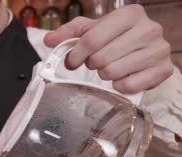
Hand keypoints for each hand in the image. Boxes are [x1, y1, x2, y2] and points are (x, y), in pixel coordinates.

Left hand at [44, 5, 173, 93]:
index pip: (91, 39)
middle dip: (92, 64)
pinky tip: (123, 77)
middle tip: (95, 63)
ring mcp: (159, 50)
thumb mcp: (92, 30)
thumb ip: (69, 33)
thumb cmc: (116, 39)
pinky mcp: (164, 70)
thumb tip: (49, 40)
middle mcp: (149, 29)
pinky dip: (119, 86)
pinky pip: (128, 86)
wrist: (145, 51)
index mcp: (130, 14)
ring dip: (105, 75)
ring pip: (113, 72)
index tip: (72, 62)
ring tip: (110, 68)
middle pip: (101, 58)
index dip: (76, 54)